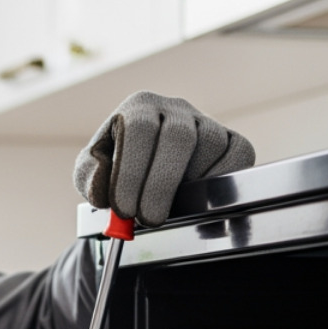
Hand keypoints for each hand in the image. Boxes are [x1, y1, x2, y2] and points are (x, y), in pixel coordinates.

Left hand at [73, 91, 254, 226]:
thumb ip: (89, 176)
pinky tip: (198, 197)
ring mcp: (207, 122)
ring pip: (209, 145)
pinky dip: (220, 179)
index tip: (124, 209)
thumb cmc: (116, 170)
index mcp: (138, 108)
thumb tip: (102, 188)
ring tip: (169, 208)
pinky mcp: (232, 139)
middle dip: (160, 184)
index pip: (139, 129)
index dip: (131, 172)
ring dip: (189, 185)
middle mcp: (175, 109)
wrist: (146, 174)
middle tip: (148, 220)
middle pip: (177, 136)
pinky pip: (237, 154)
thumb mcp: (92, 172)